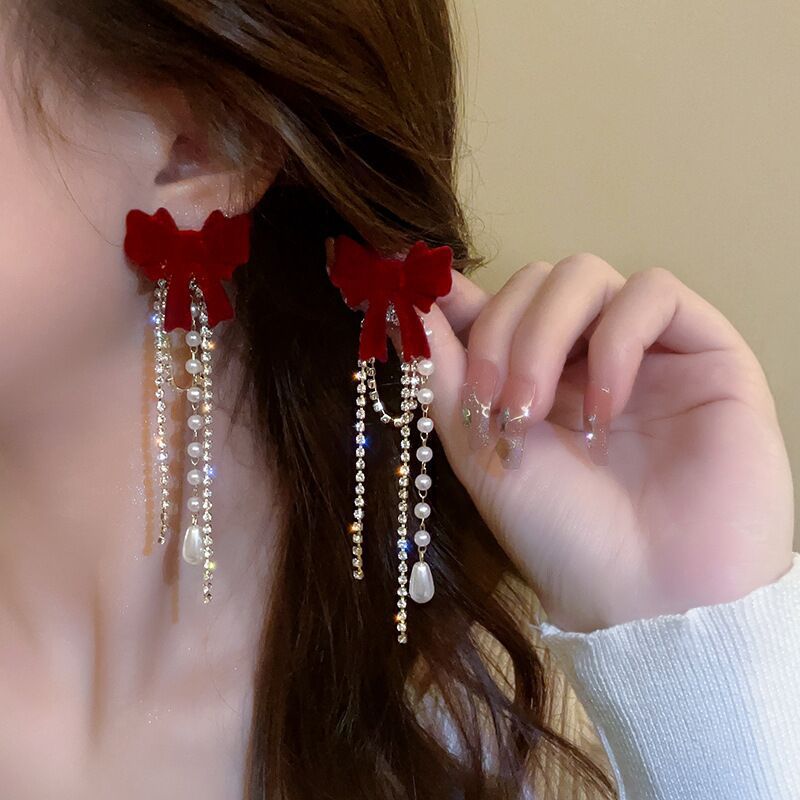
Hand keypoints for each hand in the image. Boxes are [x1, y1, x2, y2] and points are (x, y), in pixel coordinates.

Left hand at [423, 253, 794, 632]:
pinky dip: (615, 339)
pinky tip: (604, 405)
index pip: (495, 304)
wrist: (646, 594)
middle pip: (534, 282)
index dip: (455, 296)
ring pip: (584, 275)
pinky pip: (654, 294)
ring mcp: (644, 350)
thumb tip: (408, 305)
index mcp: (534, 377)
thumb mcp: (478, 453)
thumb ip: (444, 375)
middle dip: (499, 334)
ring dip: (544, 334)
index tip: (415, 293)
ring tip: (535, 411)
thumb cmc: (560, 534)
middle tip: (492, 404)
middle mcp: (585, 356)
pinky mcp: (705, 350)